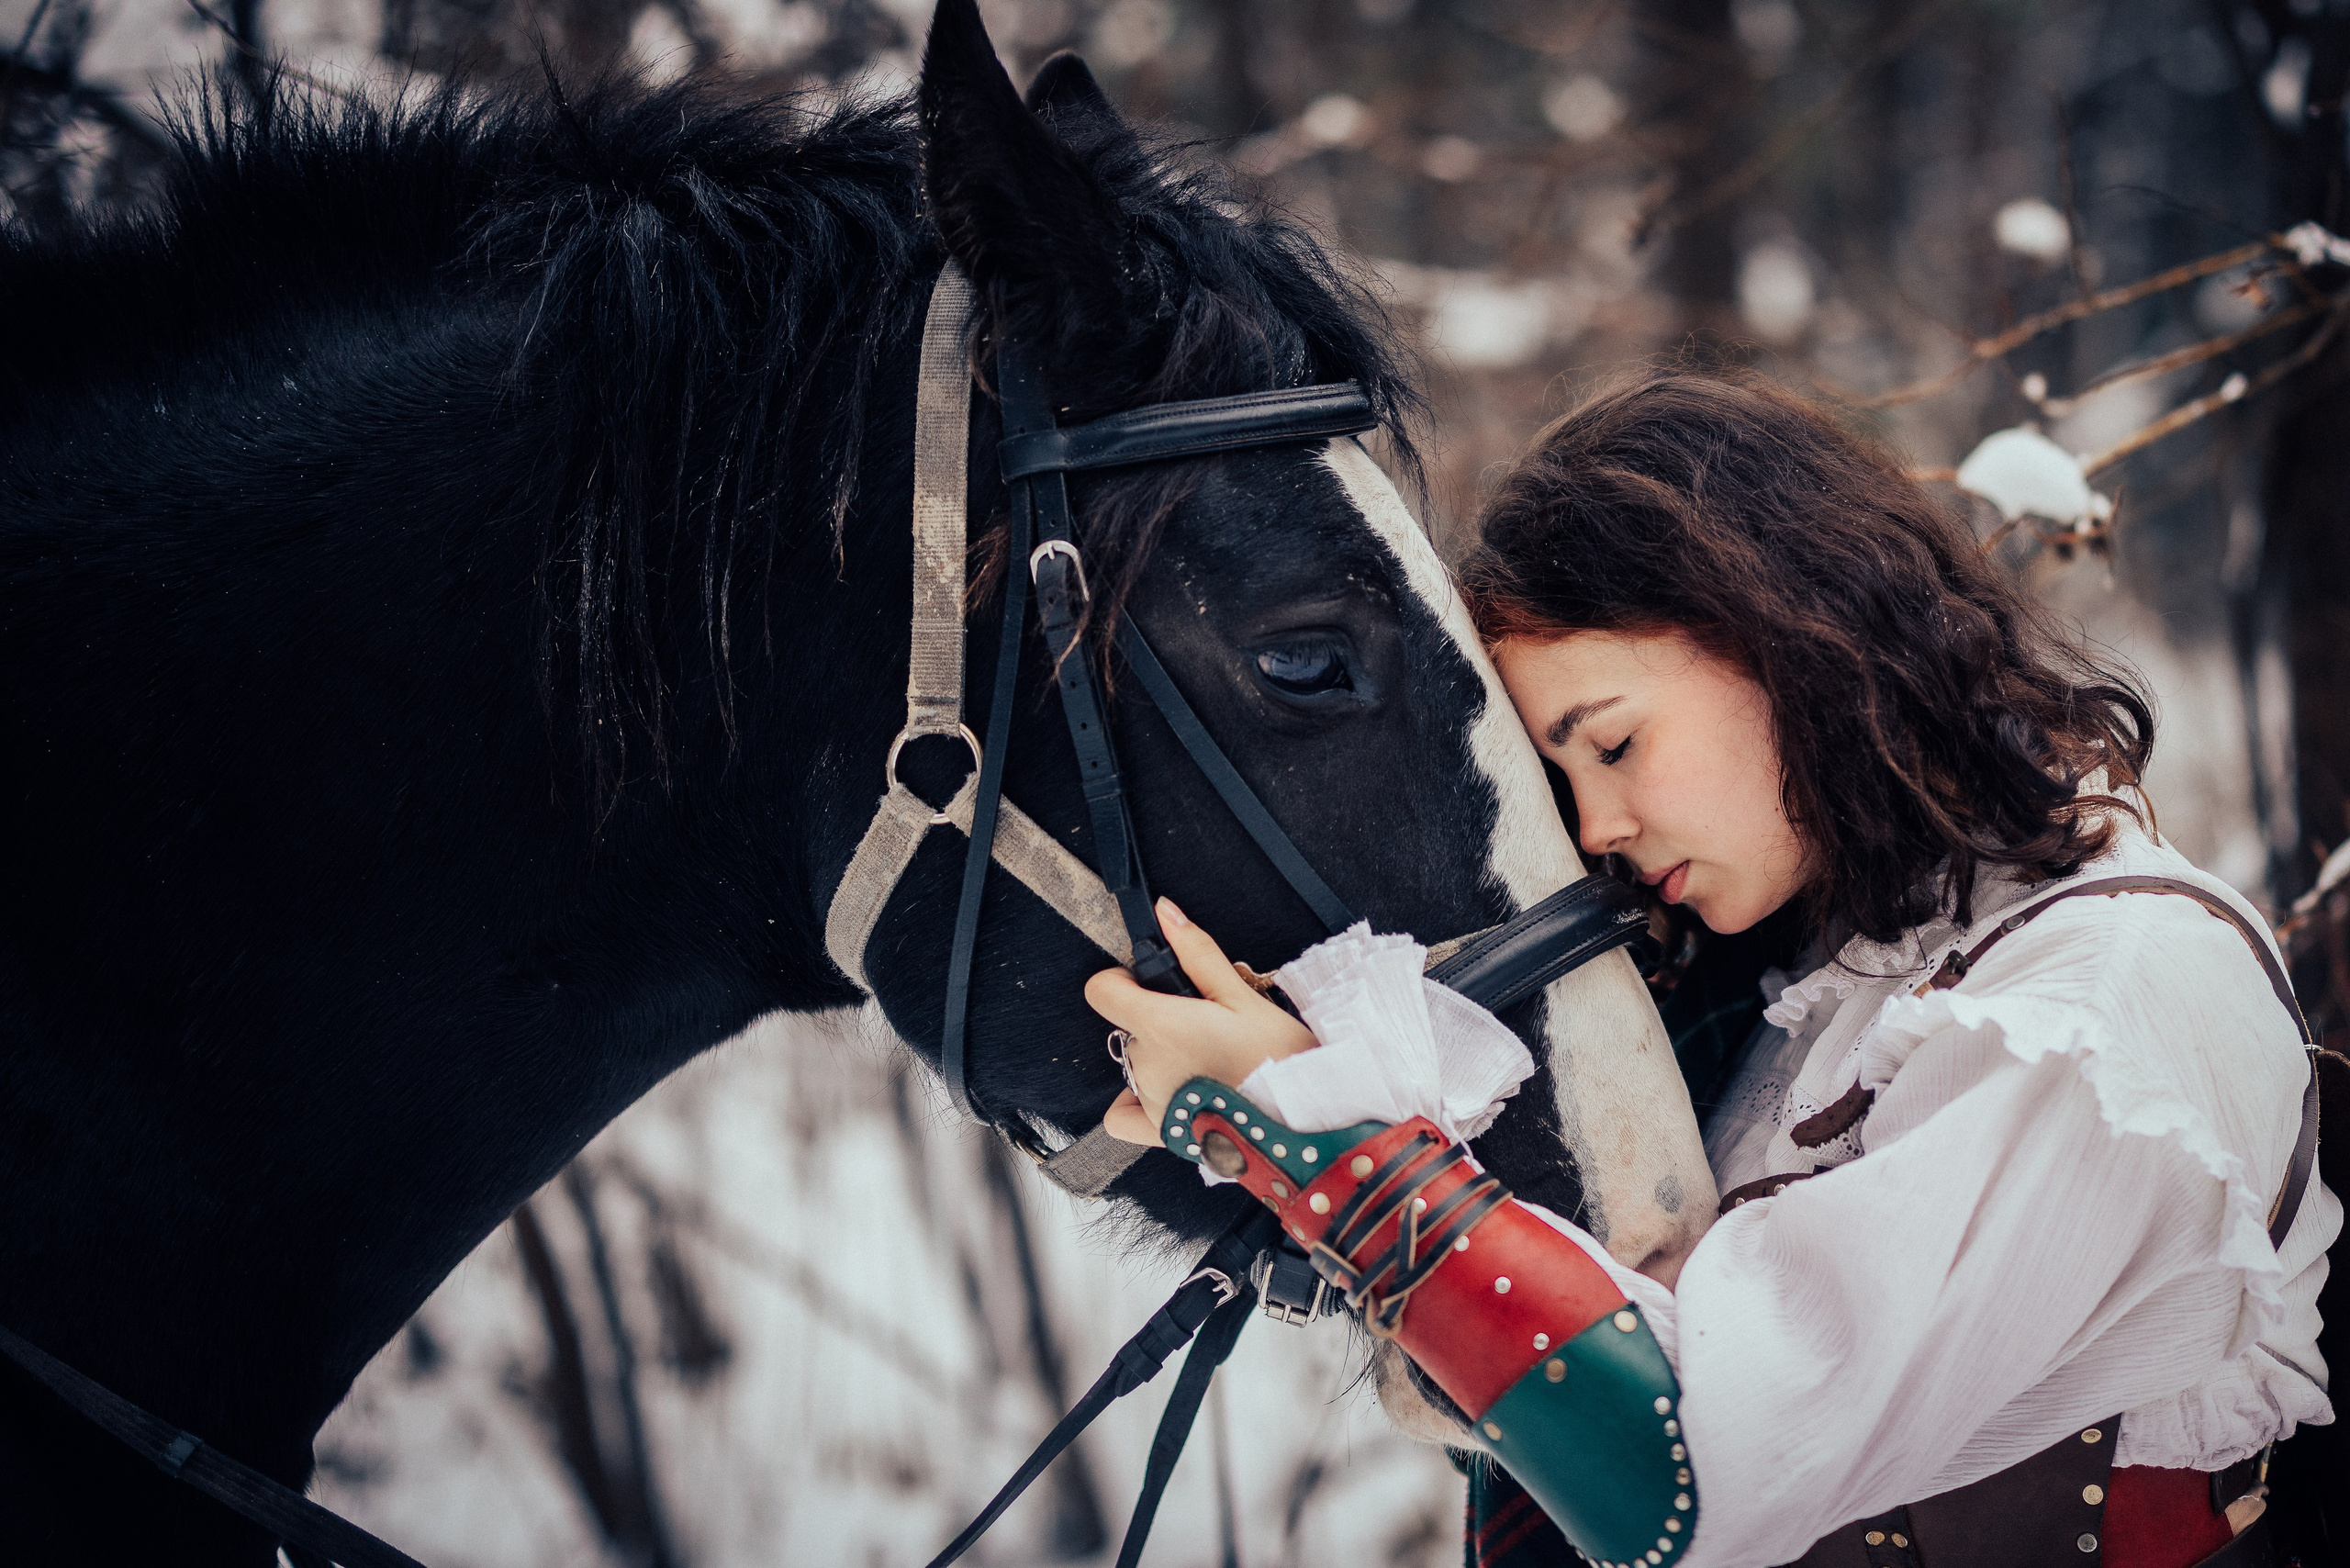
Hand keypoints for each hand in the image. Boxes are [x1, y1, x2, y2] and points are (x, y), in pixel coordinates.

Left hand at [1086, 898, 1317, 1143]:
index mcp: (1161, 1025)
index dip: (1121, 981)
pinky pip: (1122, 1116)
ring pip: (1136, 1065)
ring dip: (1161, 1057)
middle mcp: (1146, 1065)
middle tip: (1206, 1027)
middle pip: (1130, 1028)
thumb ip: (1197, 953)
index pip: (1102, 991)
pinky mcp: (1161, 1131)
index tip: (1147, 983)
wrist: (1301, 1117)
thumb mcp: (1243, 996)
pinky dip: (1134, 1101)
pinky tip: (1167, 1091)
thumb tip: (1166, 912)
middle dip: (1159, 1022)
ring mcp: (1150, 1100)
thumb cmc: (1278, 1058)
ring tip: (1208, 1062)